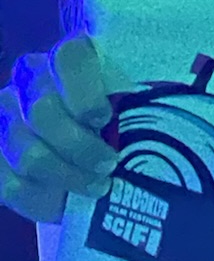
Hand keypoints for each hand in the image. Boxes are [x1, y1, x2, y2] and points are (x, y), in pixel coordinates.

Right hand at [0, 34, 116, 224]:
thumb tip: (152, 127)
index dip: (83, 89)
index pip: (69, 57)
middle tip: (110, 164)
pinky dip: (38, 198)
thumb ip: (132, 108)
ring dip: (66, 176)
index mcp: (69, 58)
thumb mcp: (128, 107)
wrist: (82, 152)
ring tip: (98, 187)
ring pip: (26, 152)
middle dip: (79, 146)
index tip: (104, 119)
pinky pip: (7, 182)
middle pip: (42, 110)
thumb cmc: (114, 124)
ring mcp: (5, 115)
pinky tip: (63, 203)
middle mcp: (30, 79)